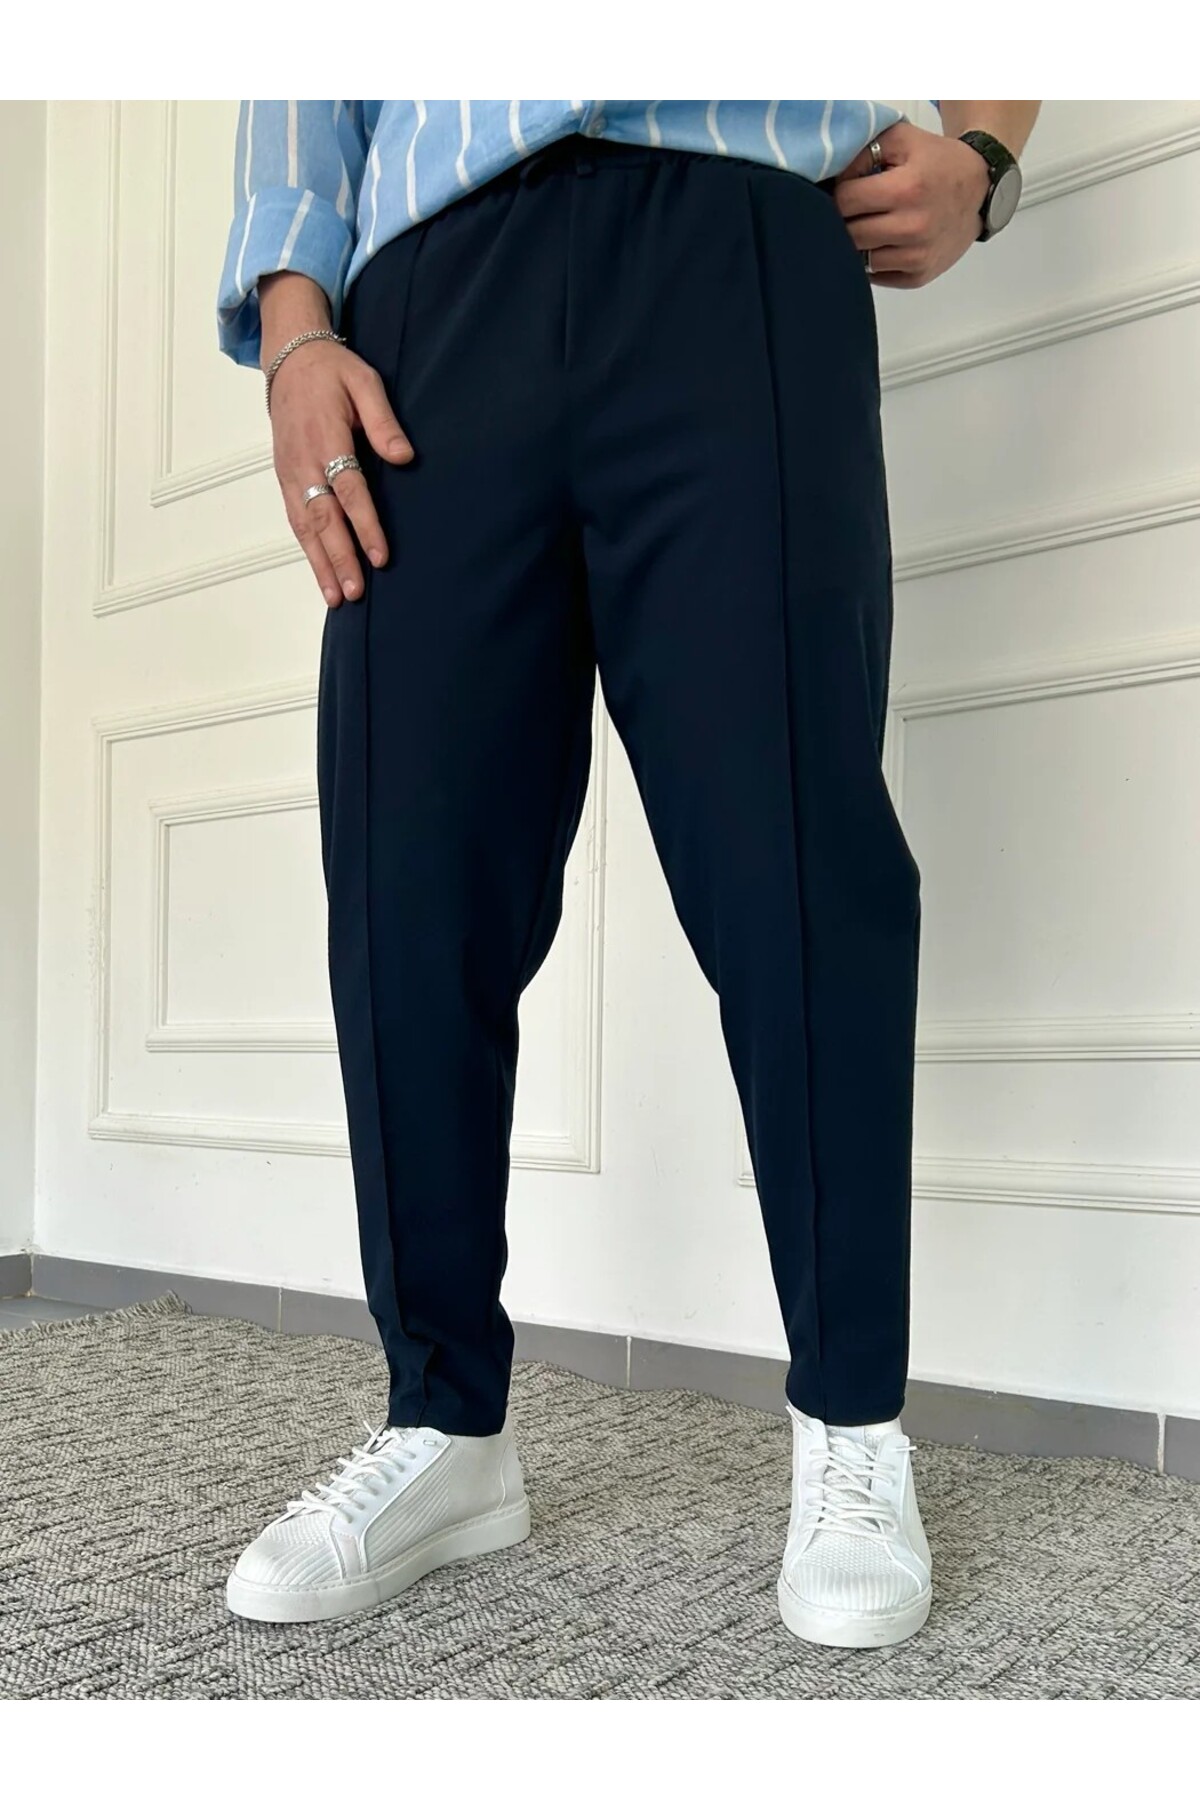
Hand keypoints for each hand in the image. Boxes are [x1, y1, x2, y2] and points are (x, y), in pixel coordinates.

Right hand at [267, 334, 413, 606]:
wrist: (289, 360)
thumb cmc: (332, 372)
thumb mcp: (365, 383)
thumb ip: (384, 422)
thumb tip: (405, 457)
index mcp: (326, 437)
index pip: (349, 490)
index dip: (365, 525)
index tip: (380, 555)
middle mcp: (304, 461)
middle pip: (323, 518)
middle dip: (340, 558)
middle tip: (356, 592)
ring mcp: (291, 473)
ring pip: (305, 527)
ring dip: (321, 564)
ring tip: (337, 597)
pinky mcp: (285, 479)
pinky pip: (296, 520)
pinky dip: (308, 551)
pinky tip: (321, 574)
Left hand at [831, 121, 990, 288]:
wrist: (980, 190)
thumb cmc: (937, 162)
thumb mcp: (902, 139)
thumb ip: (862, 151)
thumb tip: (832, 179)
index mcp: (907, 189)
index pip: (845, 201)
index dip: (839, 193)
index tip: (848, 188)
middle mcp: (913, 227)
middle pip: (848, 234)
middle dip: (844, 220)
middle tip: (855, 209)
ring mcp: (917, 257)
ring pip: (859, 259)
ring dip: (858, 243)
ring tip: (870, 224)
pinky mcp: (918, 277)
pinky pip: (877, 276)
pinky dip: (873, 261)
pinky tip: (884, 242)